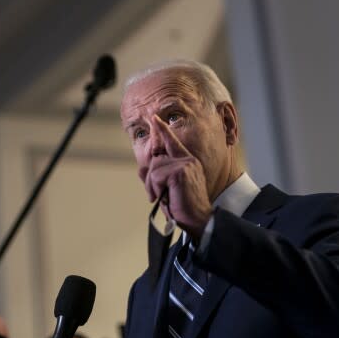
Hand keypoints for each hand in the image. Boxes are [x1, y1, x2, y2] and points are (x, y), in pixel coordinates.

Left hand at [141, 114, 212, 241]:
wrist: (198, 219)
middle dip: (150, 179)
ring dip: (153, 186)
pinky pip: (156, 175)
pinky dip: (156, 189)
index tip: (154, 118)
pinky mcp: (180, 172)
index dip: (162, 130)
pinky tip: (166, 197)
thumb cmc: (183, 207)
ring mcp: (185, 164)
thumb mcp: (166, 190)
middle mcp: (187, 160)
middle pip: (155, 160)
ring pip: (154, 167)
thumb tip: (140, 169)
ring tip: (163, 197)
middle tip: (156, 195)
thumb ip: (155, 178)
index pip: (172, 142)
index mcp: (187, 162)